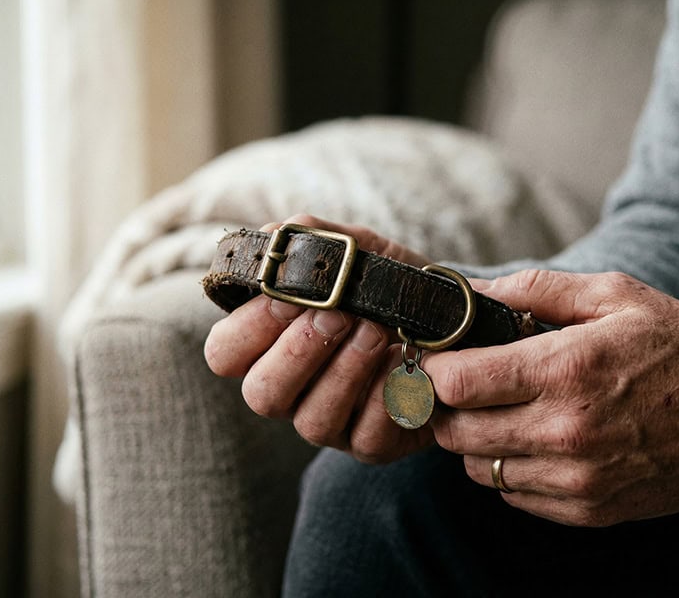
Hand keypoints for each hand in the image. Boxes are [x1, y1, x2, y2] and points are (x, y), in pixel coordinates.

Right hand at [204, 214, 434, 462]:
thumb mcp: (359, 252)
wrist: (453, 318)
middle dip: (297, 352)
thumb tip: (276, 234)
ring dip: (345, 372)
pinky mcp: (371, 445)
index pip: (225, 353)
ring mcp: (330, 422)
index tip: (287, 296)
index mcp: (269, 347)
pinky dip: (386, 398)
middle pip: (261, 394)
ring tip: (376, 331)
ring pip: (312, 421)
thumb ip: (317, 240)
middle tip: (337, 316)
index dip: (249, 327)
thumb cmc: (390, 286)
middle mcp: (291, 392)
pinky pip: (368, 437)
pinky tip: (404, 363)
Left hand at [426, 269, 678, 526]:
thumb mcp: (613, 295)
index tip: (439, 360)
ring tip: (501, 413)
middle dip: (446, 407)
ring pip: (478, 469)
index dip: (435, 370)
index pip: (457, 383)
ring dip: (474, 442)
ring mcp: (576, 478)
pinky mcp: (588, 509)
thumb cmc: (678, 346)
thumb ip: (536, 289)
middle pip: (456, 432)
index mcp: (565, 370)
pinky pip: (513, 496)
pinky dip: (509, 471)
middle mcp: (565, 430)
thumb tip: (473, 290)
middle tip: (463, 387)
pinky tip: (533, 442)